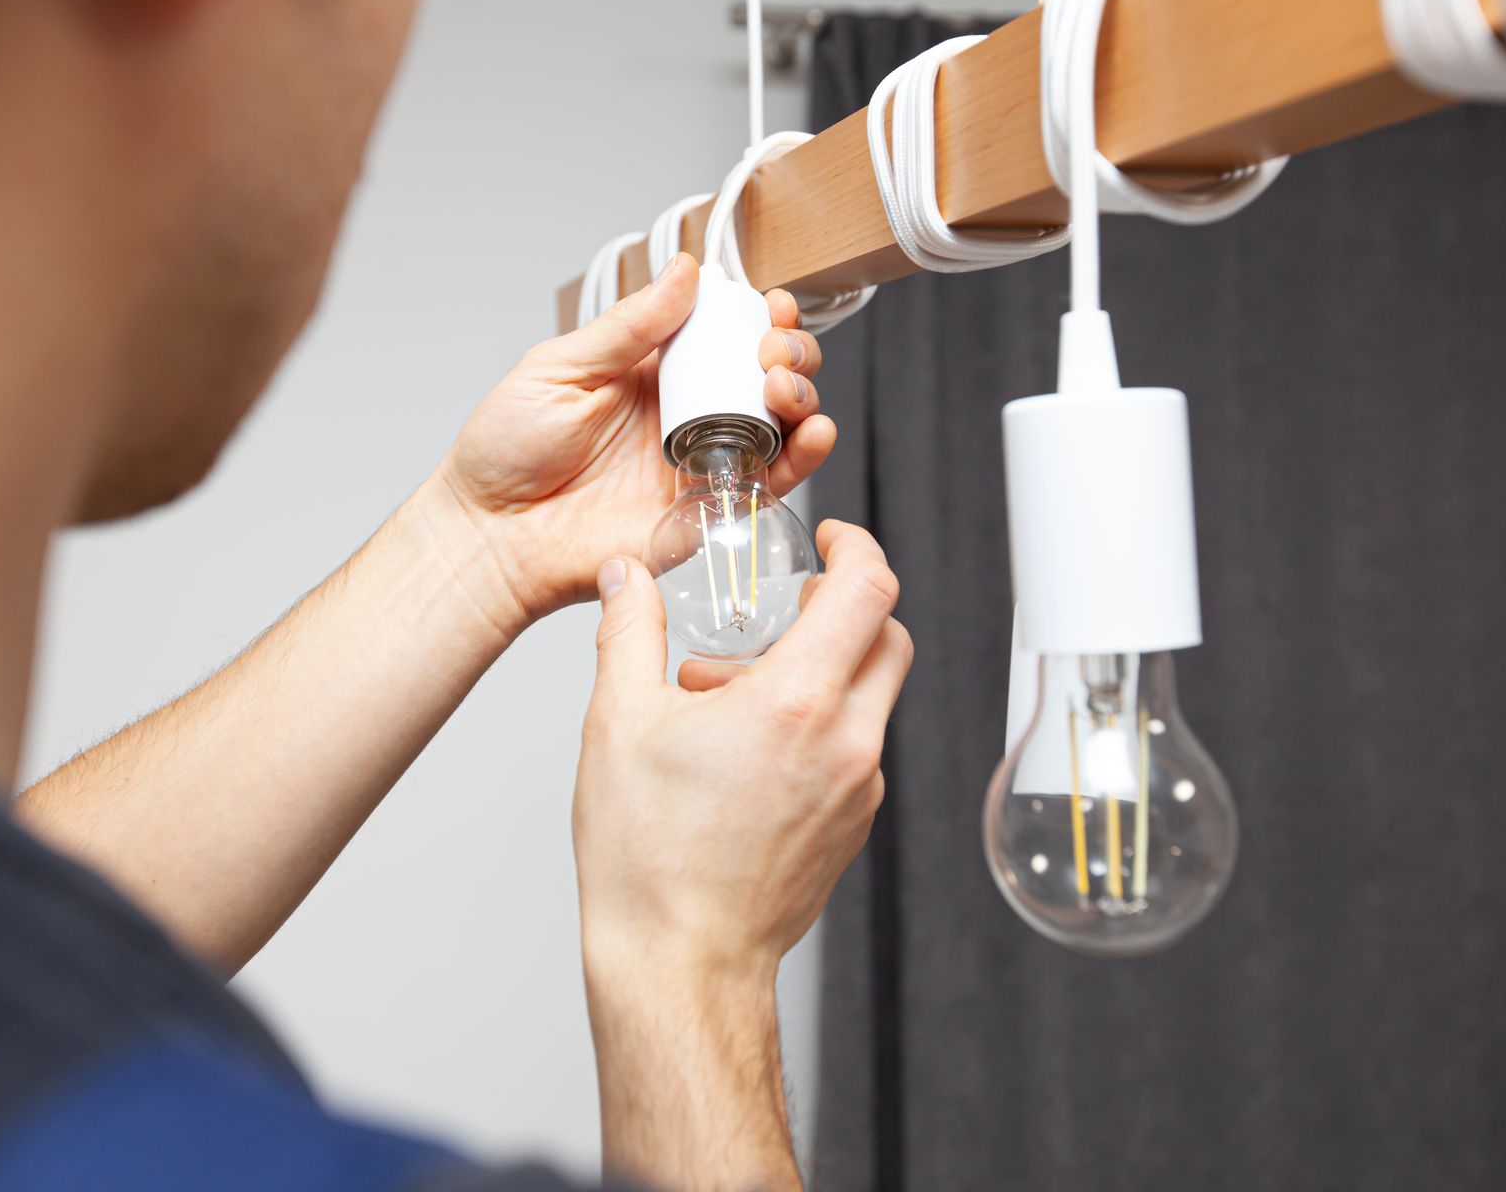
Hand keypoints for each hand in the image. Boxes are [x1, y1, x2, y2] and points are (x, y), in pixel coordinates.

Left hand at [433, 254, 834, 627]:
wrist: (490, 536)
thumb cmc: (505, 452)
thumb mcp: (560, 368)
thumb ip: (628, 326)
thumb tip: (685, 271)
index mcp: (651, 370)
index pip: (723, 331)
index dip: (757, 314)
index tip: (769, 303)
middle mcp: (686, 413)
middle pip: (764, 372)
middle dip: (789, 350)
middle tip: (772, 350)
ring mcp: (701, 461)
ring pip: (780, 423)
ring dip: (802, 395)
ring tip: (782, 387)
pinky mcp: (708, 510)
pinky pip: (772, 483)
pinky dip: (805, 457)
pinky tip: (812, 432)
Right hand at [574, 520, 911, 1191]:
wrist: (681, 966)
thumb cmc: (648, 861)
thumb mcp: (617, 725)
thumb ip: (628, 632)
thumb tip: (624, 579)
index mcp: (796, 704)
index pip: (870, 589)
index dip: (857, 546)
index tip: (830, 540)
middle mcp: (847, 743)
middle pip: (888, 637)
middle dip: (841, 608)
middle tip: (780, 612)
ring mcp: (860, 790)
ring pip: (873, 695)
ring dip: (821, 671)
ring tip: (731, 699)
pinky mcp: (853, 826)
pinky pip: (858, 748)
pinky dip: (820, 725)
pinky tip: (747, 750)